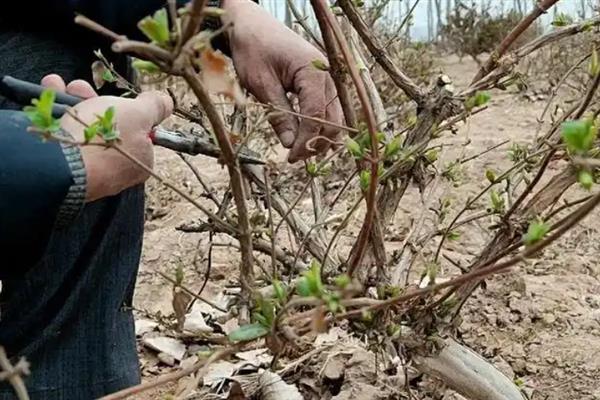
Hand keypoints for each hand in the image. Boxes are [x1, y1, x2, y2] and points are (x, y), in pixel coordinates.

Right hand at [41, 75, 172, 201]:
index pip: (137, 133)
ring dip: (71, 103)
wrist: (58, 164)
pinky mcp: (62, 171)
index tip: (114, 96)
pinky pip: (63, 140)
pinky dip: (55, 118)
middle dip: (93, 101)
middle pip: (107, 128)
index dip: (125, 110)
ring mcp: (88, 173)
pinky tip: (46, 101)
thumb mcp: (138, 114)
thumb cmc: (106, 137)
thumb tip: (167, 103)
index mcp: (140, 163)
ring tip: (58, 88)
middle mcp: (116, 172)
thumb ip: (154, 107)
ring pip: (82, 131)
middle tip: (79, 88)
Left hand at [221, 0, 342, 162]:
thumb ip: (279, 114)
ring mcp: (328, 78)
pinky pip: (328, 109)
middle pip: (333, 120)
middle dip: (316, 143)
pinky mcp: (322, 82)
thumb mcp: (261, 84)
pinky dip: (319, 125)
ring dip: (320, 137)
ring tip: (298, 150)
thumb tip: (291, 145)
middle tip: (293, 159)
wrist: (251, 24)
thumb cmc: (253, 49)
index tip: (291, 158)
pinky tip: (304, 136)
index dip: (306, 142)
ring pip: (334, 117)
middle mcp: (328, 76)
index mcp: (314, 72)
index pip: (317, 117)